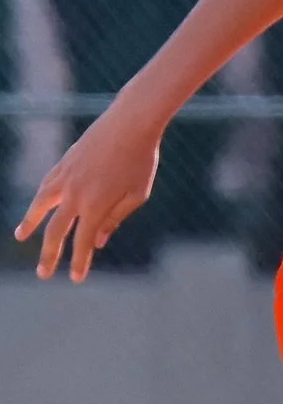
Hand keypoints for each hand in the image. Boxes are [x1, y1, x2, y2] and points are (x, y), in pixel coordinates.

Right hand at [13, 105, 164, 281]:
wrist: (129, 124)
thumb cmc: (140, 161)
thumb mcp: (137, 195)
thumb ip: (115, 218)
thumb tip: (98, 241)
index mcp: (96, 206)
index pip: (83, 242)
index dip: (79, 262)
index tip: (76, 278)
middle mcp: (75, 194)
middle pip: (56, 231)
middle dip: (50, 255)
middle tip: (43, 274)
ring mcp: (65, 177)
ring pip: (41, 206)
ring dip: (30, 223)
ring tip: (21, 236)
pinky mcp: (63, 164)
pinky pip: (46, 186)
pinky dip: (40, 199)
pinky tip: (37, 206)